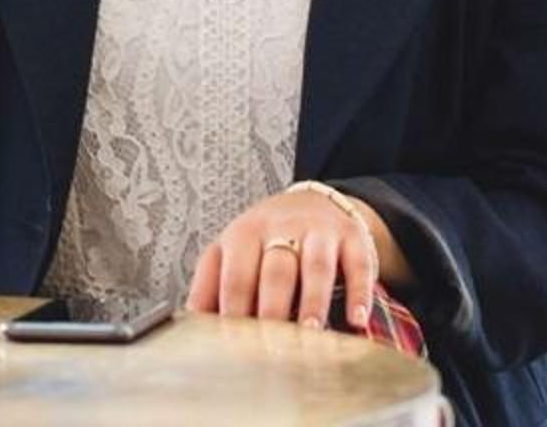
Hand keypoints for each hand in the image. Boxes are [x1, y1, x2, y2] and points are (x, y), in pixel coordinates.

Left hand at [187, 186, 379, 331]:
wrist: (314, 201)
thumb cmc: (266, 240)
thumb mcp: (233, 251)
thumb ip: (212, 285)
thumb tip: (187, 324)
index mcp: (243, 234)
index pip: (235, 275)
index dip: (233, 310)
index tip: (234, 343)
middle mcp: (280, 228)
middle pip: (275, 270)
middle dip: (273, 308)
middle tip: (272, 344)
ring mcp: (318, 230)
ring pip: (315, 267)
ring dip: (313, 301)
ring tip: (310, 331)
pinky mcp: (351, 236)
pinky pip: (358, 264)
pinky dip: (359, 293)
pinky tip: (357, 320)